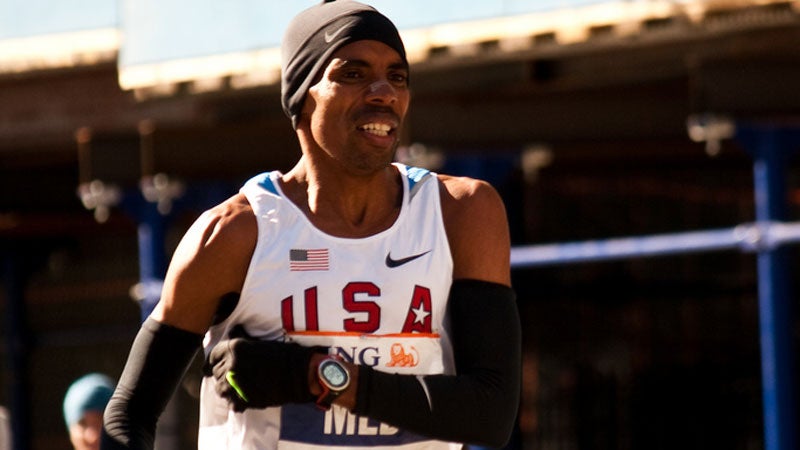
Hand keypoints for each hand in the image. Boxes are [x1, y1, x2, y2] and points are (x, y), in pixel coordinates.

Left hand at [205, 325, 321, 410]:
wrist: (299, 373)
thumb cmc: (282, 354)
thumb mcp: (259, 343)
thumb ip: (241, 340)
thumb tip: (231, 332)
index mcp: (234, 348)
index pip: (213, 355)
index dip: (219, 359)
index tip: (224, 362)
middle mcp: (231, 365)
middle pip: (216, 372)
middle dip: (224, 373)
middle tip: (238, 374)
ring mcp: (235, 384)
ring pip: (220, 389)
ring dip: (228, 387)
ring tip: (240, 386)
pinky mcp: (243, 400)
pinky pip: (231, 403)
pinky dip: (237, 401)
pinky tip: (246, 396)